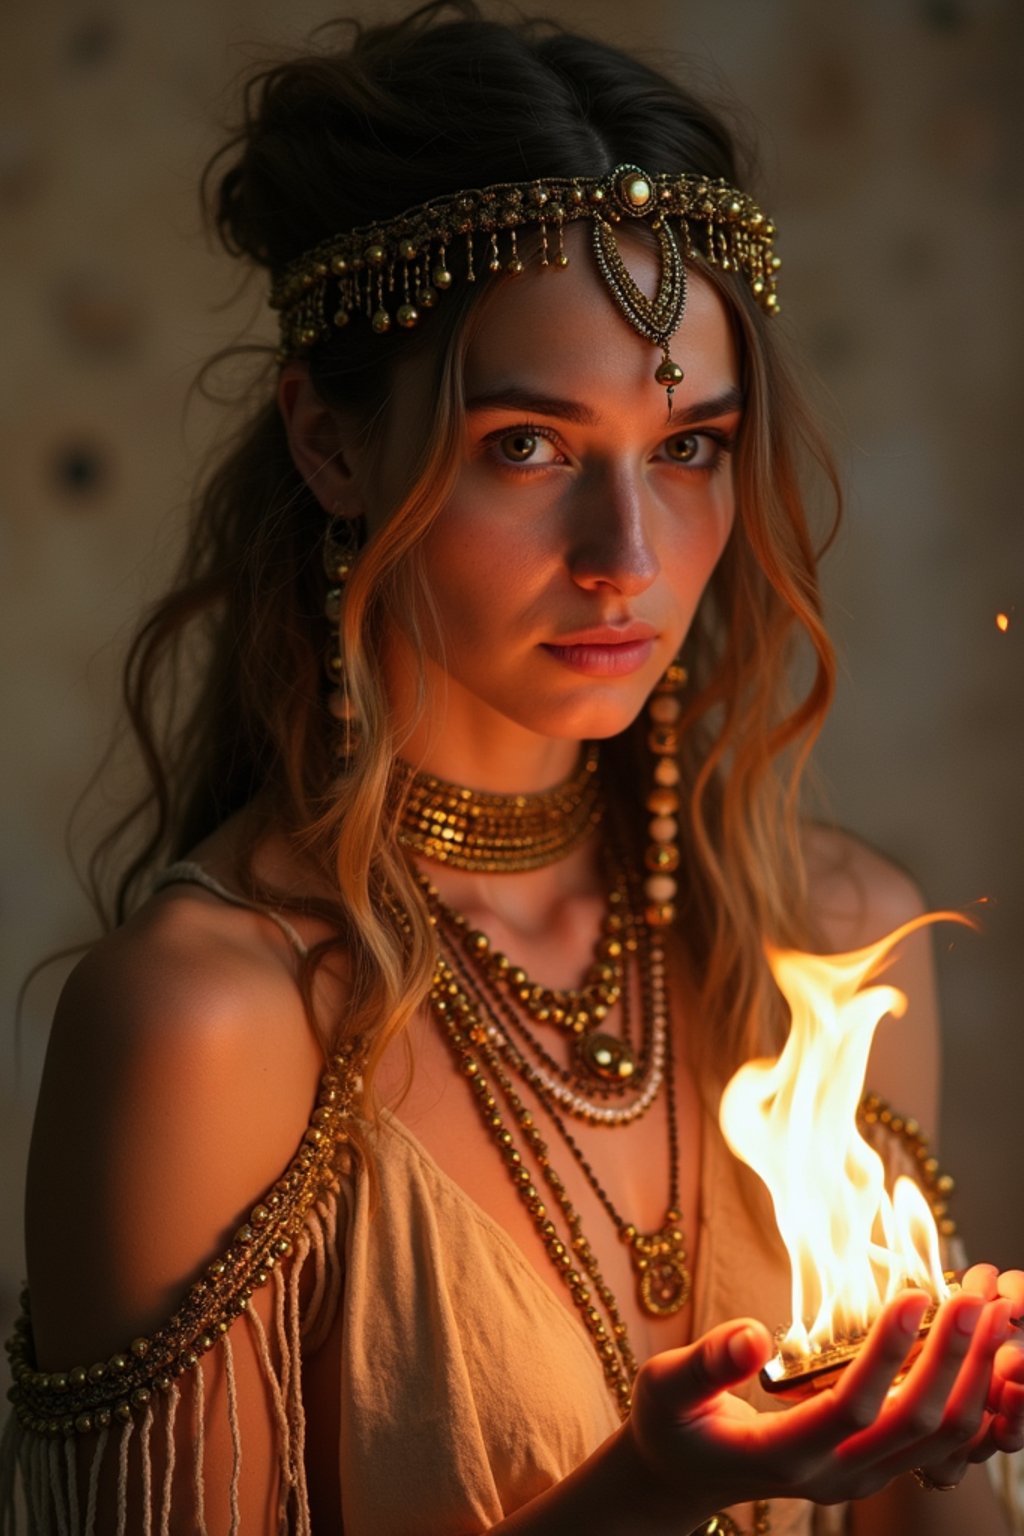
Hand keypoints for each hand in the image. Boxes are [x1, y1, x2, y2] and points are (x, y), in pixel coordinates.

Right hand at [627, 1282, 1020, 1517]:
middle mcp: (833, 1474)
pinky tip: (992, 1362)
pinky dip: (974, 1405)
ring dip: (973, 1379)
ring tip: (997, 1318)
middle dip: (952, 1359)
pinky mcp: (873, 1465)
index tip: (914, 1295)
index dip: (886, 1353)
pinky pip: (941, 1446)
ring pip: (939, 1440)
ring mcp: (859, 1475)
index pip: (850, 1407)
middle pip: (914, 1424)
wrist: (686, 1474)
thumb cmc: (672, 1424)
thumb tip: (751, 1334)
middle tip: (979, 1298)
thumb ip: (706, 1364)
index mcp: (782, 1455)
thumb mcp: (666, 1388)